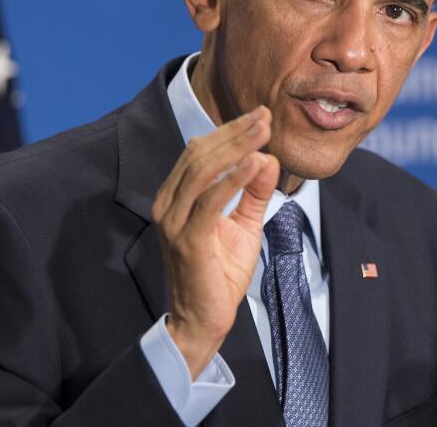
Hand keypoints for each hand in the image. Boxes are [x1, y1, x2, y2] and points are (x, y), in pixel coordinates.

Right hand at [151, 105, 280, 375]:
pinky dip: (232, 179)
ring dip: (235, 147)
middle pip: (200, 154)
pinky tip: (253, 163)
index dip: (229, 131)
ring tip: (263, 131)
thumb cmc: (219, 274)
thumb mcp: (243, 226)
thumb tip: (268, 158)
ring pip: (202, 171)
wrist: (203, 321)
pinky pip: (209, 202)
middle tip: (265, 116)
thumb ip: (254, 193)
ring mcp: (173, 222)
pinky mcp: (186, 241)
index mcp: (176, 196)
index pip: (200, 152)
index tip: (260, 116)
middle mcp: (168, 204)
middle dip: (234, 132)